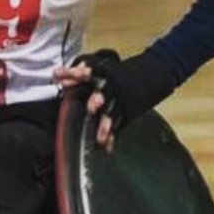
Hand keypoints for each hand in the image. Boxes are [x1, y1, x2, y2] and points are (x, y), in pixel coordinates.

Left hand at [54, 48, 176, 152]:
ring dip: (106, 125)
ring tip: (100, 138)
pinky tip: (107, 148)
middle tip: (91, 106)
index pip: (89, 71)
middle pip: (105, 92)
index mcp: (106, 72)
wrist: (155, 72)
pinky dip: (113, 136)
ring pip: (114, 113)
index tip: (60, 75)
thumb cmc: (122, 71)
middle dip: (99, 99)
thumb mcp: (105, 65)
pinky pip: (120, 124)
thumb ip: (82, 71)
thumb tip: (57, 74)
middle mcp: (114, 86)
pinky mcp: (130, 111)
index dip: (75, 73)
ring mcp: (123, 100)